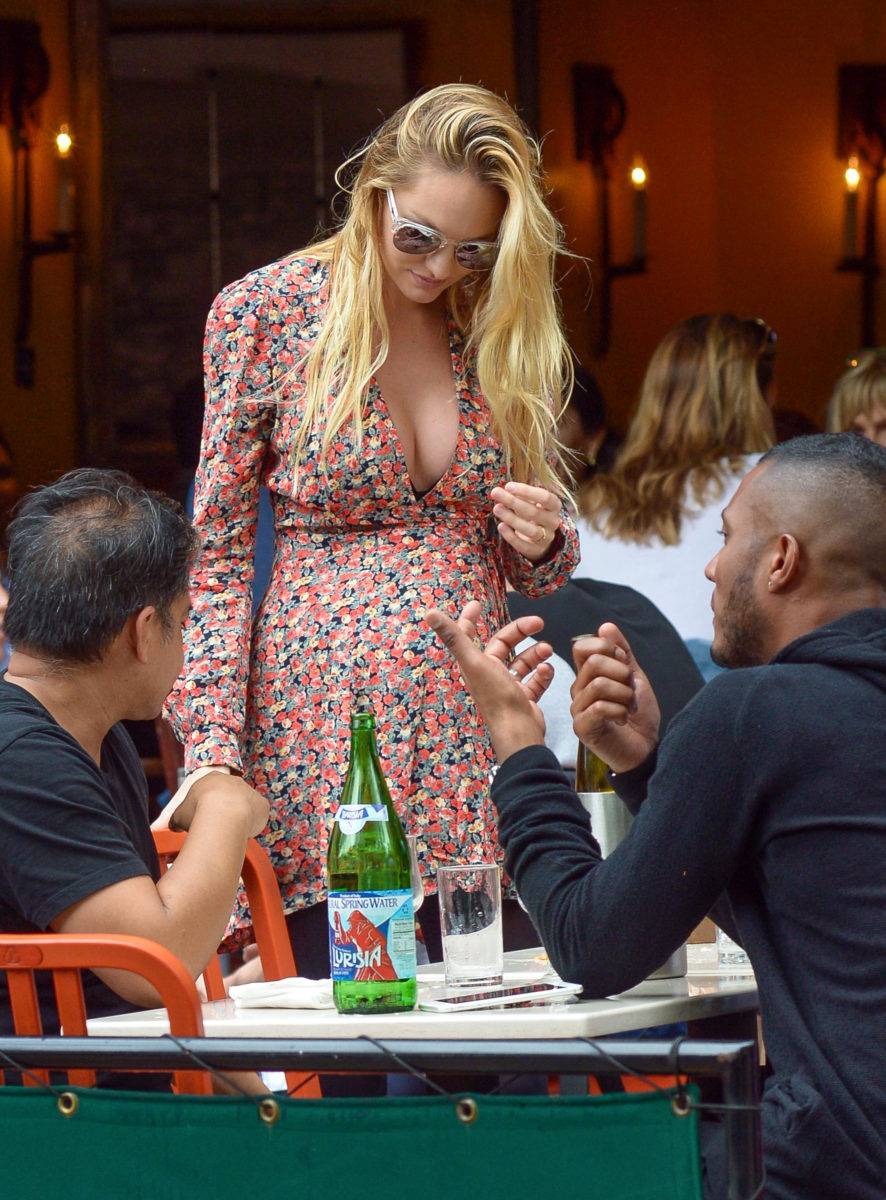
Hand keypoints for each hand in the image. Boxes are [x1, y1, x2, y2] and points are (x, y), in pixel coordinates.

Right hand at [171, 771, 269, 838]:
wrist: (224, 810)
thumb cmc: (198, 811)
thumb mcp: (179, 813)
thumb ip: (173, 819)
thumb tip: (163, 828)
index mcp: (212, 780)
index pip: (209, 794)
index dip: (205, 808)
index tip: (203, 820)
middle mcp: (234, 782)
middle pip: (228, 801)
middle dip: (222, 814)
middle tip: (216, 829)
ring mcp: (250, 792)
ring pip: (244, 809)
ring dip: (237, 820)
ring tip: (229, 833)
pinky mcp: (263, 804)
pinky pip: (257, 816)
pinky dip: (251, 825)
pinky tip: (244, 833)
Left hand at [424, 600, 553, 762]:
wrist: (519, 731)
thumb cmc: (495, 695)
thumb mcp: (474, 661)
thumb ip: (454, 637)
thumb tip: (429, 613)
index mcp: (474, 665)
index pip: (468, 635)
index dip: (470, 618)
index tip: (478, 603)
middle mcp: (488, 674)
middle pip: (503, 645)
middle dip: (520, 632)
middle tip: (539, 622)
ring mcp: (507, 687)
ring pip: (521, 662)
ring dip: (535, 654)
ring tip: (547, 650)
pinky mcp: (523, 699)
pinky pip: (534, 681)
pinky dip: (542, 674)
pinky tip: (547, 670)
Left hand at [490, 481, 561, 562]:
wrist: (541, 538)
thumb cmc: (532, 513)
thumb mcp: (531, 501)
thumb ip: (519, 496)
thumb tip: (502, 491)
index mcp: (554, 506)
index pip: (545, 497)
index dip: (527, 491)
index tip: (508, 486)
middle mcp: (553, 521)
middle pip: (534, 512)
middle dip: (513, 502)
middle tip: (495, 493)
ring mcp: (546, 537)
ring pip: (531, 530)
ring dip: (512, 518)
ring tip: (496, 508)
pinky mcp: (536, 550)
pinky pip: (523, 545)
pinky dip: (511, 536)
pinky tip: (500, 526)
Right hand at [571, 623, 659, 773]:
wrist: (646, 749)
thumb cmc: (639, 716)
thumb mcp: (635, 678)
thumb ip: (622, 653)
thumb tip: (606, 626)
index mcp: (587, 675)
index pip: (582, 646)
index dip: (607, 648)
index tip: (624, 664)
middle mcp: (578, 690)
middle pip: (593, 662)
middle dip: (622, 673)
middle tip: (631, 691)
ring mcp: (577, 709)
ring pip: (598, 684)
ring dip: (624, 695)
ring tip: (630, 707)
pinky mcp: (581, 728)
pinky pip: (599, 707)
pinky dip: (620, 711)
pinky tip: (623, 719)